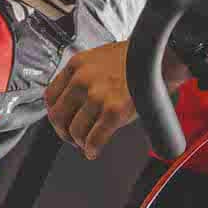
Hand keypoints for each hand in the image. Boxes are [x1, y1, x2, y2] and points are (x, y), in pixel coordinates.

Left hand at [45, 41, 143, 159]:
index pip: (50, 96)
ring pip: (75, 130)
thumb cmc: (130, 59)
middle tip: (71, 137)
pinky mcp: (114, 111)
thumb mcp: (96, 59)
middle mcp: (82, 79)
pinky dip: (92, 149)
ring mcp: (97, 95)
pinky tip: (94, 150)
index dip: (54, 113)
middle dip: (63, 131)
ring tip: (86, 143)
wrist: (157, 57)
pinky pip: (94, 139)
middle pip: (57, 116)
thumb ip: (81, 76)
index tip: (61, 121)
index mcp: (76, 65)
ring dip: (79, 142)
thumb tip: (71, 102)